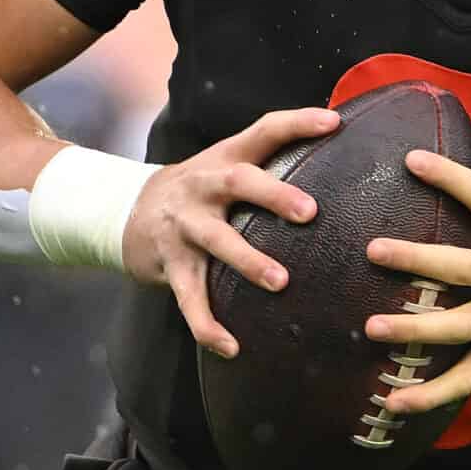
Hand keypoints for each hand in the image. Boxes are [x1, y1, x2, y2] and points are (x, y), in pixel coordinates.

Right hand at [121, 107, 340, 357]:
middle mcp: (204, 186)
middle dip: (274, 196)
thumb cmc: (204, 188)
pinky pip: (190, 298)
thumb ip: (273, 157)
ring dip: (248, 261)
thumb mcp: (229, 163)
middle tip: (310, 212)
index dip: (297, 123)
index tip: (333, 123)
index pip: (264, 131)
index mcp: (226, 157)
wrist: (131, 210)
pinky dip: (208, 325)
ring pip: (216, 241)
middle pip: (239, 183)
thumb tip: (339, 142)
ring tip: (280, 282)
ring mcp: (186, 226)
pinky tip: (232, 347)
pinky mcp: (172, 264)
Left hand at [361, 151, 470, 414]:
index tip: (412, 160)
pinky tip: (395, 401)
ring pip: (458, 326)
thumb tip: (470, 154)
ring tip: (371, 327)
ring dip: (413, 330)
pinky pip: (465, 379)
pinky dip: (430, 394)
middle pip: (461, 267)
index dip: (450, 177)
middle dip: (416, 260)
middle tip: (373, 250)